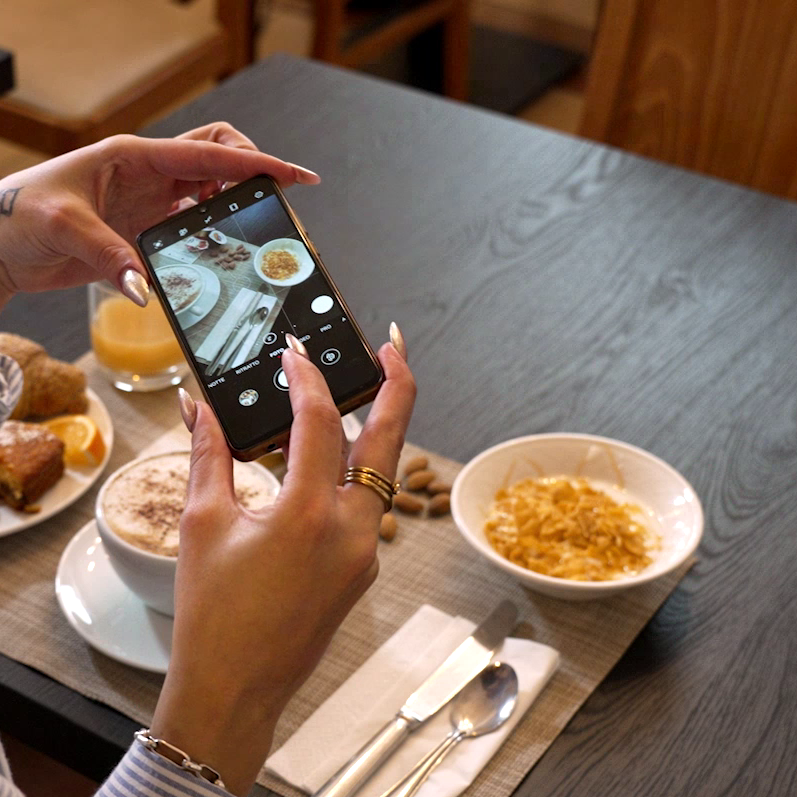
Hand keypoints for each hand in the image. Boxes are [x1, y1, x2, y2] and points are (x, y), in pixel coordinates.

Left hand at [0, 122, 318, 306]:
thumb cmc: (15, 218)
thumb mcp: (63, 227)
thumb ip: (112, 256)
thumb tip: (150, 289)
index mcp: (133, 157)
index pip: (209, 153)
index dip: (257, 163)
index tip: (294, 175)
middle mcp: (147, 175)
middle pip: (218, 159)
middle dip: (252, 172)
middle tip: (274, 200)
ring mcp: (149, 203)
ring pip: (210, 192)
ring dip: (235, 206)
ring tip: (254, 230)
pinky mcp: (145, 230)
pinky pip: (193, 227)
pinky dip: (213, 236)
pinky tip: (222, 253)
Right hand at [150, 331, 414, 795]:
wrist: (235, 690)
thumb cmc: (213, 615)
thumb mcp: (203, 525)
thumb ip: (209, 455)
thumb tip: (200, 406)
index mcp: (309, 514)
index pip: (318, 422)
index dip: (306, 378)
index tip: (293, 352)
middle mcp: (352, 529)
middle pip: (389, 437)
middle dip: (397, 384)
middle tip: (393, 345)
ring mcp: (365, 551)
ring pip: (381, 471)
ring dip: (375, 428)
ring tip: (362, 390)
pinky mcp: (363, 566)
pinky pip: (367, 504)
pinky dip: (353, 472)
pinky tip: (329, 458)